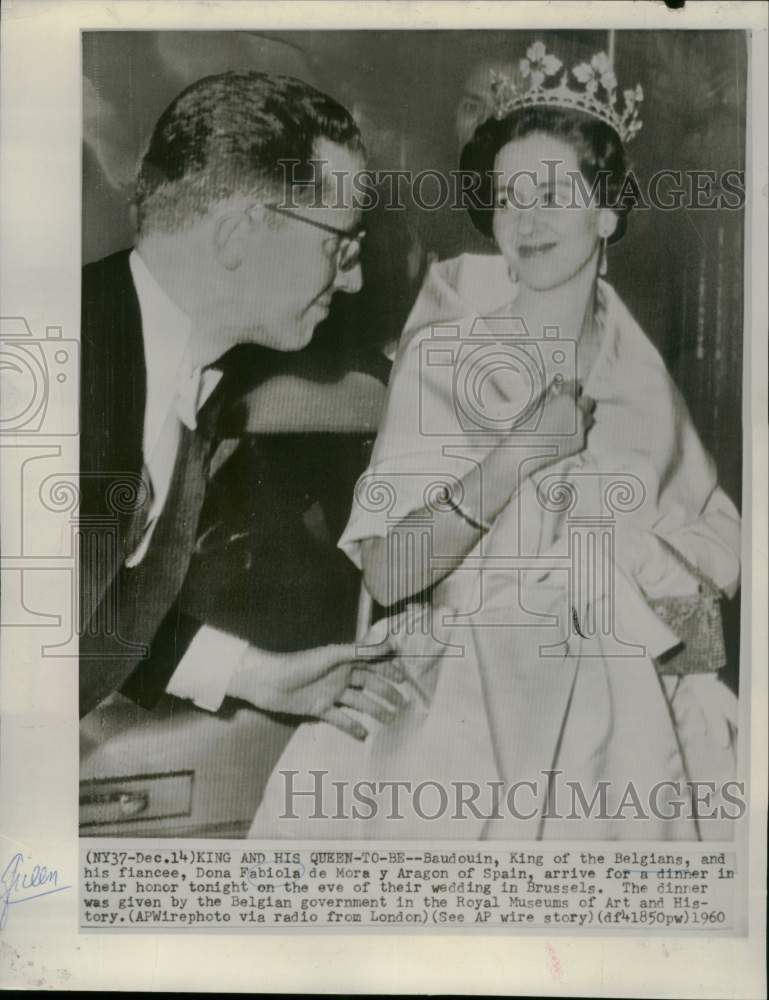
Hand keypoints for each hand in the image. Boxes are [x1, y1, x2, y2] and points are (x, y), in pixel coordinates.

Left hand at [227, 641, 405, 739]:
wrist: (267, 683)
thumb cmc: (299, 665)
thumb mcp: (332, 656)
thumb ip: (361, 650)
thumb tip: (390, 641)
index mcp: (343, 660)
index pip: (372, 663)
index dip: (388, 669)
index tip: (406, 679)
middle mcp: (340, 675)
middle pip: (368, 684)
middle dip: (386, 692)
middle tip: (403, 704)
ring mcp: (330, 693)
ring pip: (358, 702)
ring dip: (374, 709)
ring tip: (391, 720)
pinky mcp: (319, 709)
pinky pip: (340, 719)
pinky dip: (352, 726)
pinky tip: (365, 736)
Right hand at [516, 377, 594, 463]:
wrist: (526, 450)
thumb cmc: (526, 427)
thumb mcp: (536, 405)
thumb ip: (551, 395)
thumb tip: (557, 390)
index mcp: (566, 399)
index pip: (576, 386)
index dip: (570, 389)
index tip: (567, 392)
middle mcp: (577, 412)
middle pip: (587, 401)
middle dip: (579, 402)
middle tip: (569, 407)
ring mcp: (581, 428)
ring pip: (589, 418)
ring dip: (581, 418)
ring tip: (567, 422)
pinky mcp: (580, 443)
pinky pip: (583, 434)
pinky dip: (576, 433)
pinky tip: (563, 436)